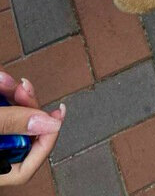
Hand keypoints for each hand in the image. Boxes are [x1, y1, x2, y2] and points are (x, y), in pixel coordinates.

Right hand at [0, 70, 64, 186]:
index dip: (46, 141)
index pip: (27, 166)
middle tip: (23, 86)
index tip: (57, 115)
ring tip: (4, 80)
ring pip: (10, 117)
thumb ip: (11, 124)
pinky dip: (0, 94)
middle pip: (21, 134)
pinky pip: (0, 110)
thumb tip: (51, 124)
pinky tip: (0, 80)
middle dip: (26, 105)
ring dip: (10, 94)